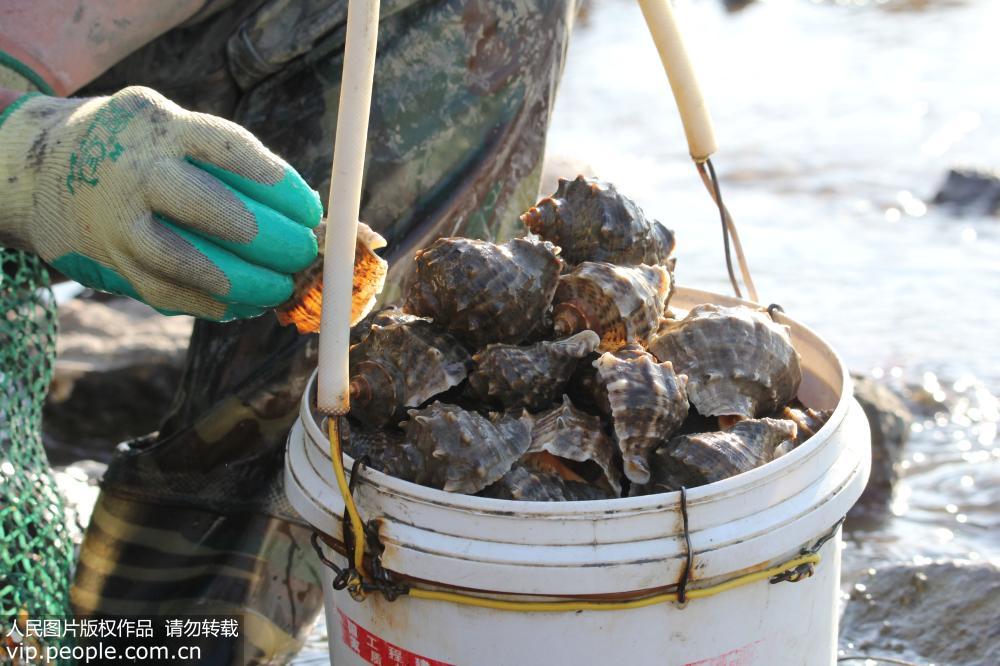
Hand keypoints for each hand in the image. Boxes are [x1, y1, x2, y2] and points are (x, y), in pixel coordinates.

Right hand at [0, 86, 321, 319]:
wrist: (46, 170)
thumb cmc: (146, 152)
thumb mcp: (178, 131)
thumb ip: (232, 166)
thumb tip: (307, 214)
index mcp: (160, 125)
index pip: (229, 150)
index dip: (278, 185)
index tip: (312, 210)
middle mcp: (134, 171)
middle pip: (208, 208)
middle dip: (268, 239)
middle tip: (303, 253)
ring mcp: (118, 221)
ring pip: (185, 261)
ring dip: (245, 282)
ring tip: (281, 287)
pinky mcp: (113, 263)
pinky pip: (167, 293)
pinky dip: (214, 304)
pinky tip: (247, 304)